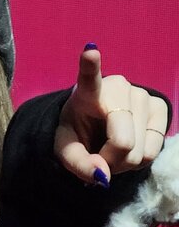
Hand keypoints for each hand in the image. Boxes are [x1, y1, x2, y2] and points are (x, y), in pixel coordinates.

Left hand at [53, 46, 168, 185]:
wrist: (95, 126)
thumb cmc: (79, 133)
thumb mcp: (66, 151)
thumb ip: (78, 164)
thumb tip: (103, 177)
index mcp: (87, 92)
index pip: (89, 76)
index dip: (90, 65)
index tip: (90, 50)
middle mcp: (118, 87)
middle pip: (122, 143)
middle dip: (110, 161)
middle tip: (98, 156)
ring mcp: (142, 95)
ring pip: (139, 151)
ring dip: (124, 162)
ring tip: (111, 149)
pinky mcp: (160, 106)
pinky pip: (154, 150)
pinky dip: (140, 159)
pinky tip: (129, 147)